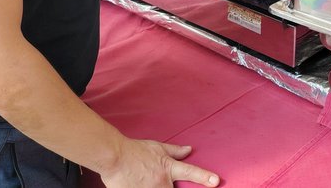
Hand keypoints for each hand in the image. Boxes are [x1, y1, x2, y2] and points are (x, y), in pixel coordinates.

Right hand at [101, 139, 218, 187]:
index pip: (190, 172)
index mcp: (168, 168)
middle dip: (167, 186)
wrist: (115, 156)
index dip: (204, 177)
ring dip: (153, 186)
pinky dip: (144, 187)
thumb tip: (189, 149)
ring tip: (144, 179)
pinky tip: (138, 183)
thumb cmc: (136, 150)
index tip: (215, 181)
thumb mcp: (158, 147)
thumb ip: (175, 151)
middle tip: (153, 177)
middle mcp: (161, 181)